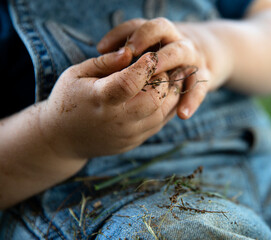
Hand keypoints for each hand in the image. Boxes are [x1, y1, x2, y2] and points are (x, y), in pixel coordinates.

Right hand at [40, 47, 180, 158]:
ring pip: (163, 112)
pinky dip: (166, 106)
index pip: (130, 82)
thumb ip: (105, 62)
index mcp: (99, 99)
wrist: (62, 139)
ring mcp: (129, 134)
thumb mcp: (77, 73)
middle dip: (163, 79)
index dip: (145, 66)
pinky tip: (161, 94)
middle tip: (161, 67)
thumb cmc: (69, 98)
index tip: (150, 54)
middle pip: (154, 99)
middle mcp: (117, 120)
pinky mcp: (135, 141)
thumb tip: (130, 51)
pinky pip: (161, 122)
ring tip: (165, 78)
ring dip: (169, 92)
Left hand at [97, 18, 229, 118]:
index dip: (121, 34)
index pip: (138, 24)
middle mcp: (175, 38)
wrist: (206, 53)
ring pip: (182, 54)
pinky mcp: (204, 74)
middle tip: (130, 56)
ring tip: (157, 85)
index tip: (101, 49)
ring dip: (169, 66)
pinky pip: (199, 87)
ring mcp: (191, 55)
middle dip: (145, 40)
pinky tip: (182, 115)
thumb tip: (101, 53)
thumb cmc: (166, 55)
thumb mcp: (149, 48)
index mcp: (158, 32)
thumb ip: (127, 51)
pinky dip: (191, 100)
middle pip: (162, 30)